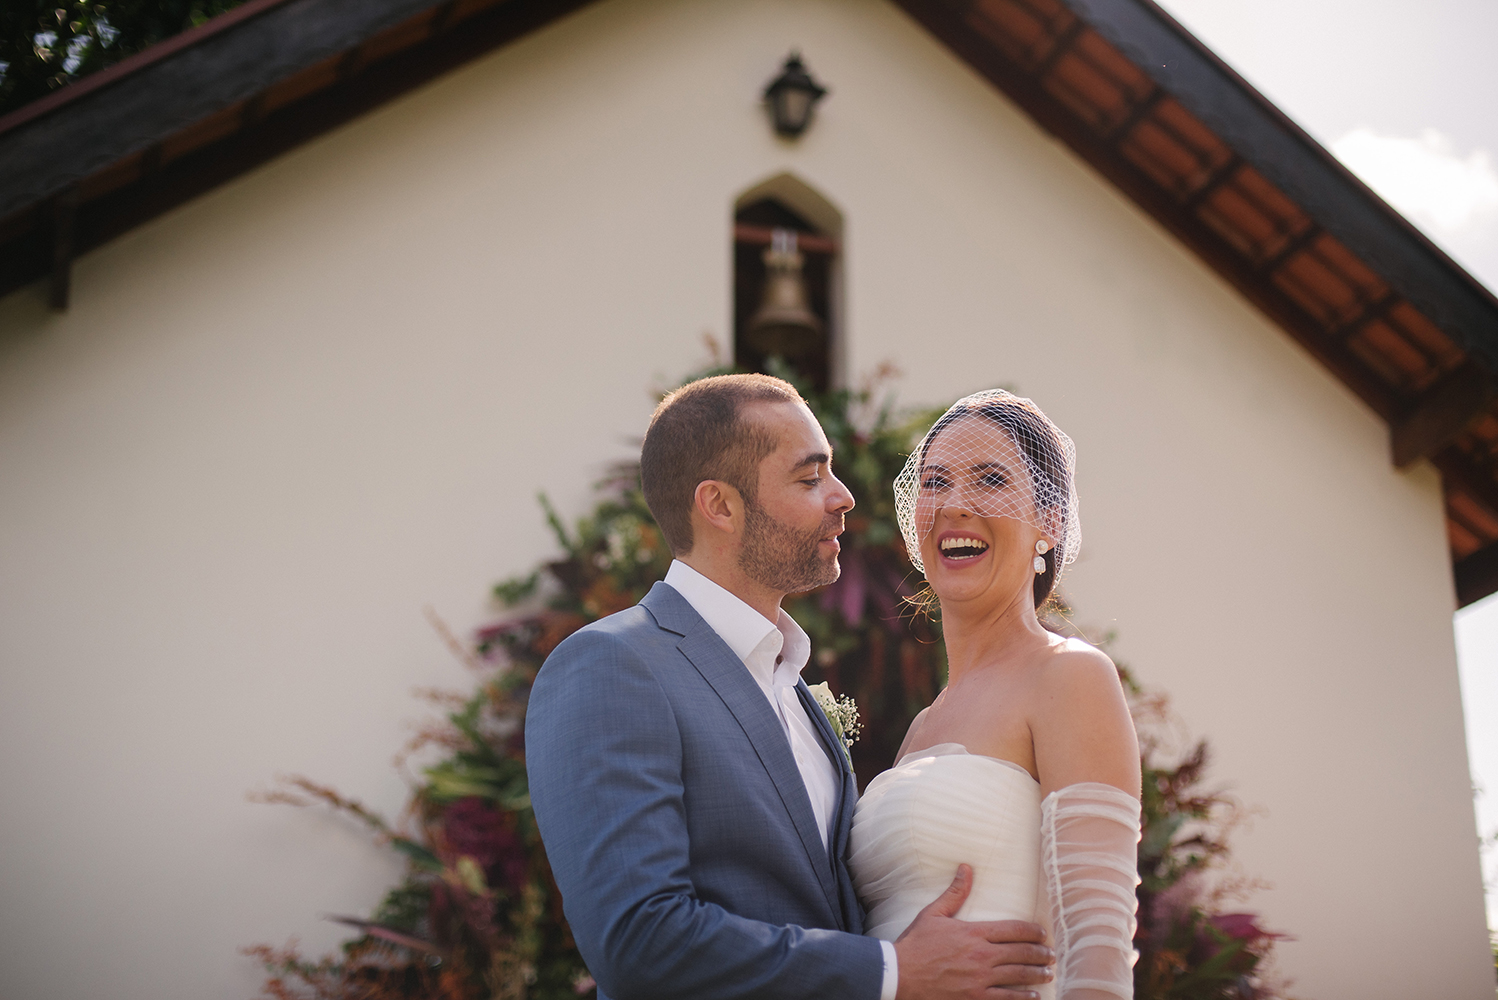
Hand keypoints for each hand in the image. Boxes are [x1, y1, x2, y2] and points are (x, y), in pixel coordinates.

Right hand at [893, 865, 1054, 999]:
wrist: (900, 975)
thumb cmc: (915, 944)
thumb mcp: (933, 914)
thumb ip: (954, 893)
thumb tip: (966, 869)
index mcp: (974, 933)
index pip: (1013, 929)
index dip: (1032, 931)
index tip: (1043, 933)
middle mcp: (982, 955)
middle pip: (1021, 953)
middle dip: (1040, 953)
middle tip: (1051, 954)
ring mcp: (980, 979)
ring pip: (1018, 976)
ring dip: (1037, 974)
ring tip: (1048, 972)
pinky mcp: (975, 997)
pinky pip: (1006, 998)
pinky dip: (1023, 997)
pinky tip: (1034, 996)